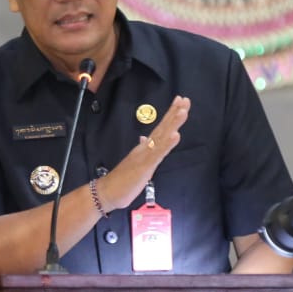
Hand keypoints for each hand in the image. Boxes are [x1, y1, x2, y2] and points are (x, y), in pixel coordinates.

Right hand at [95, 95, 189, 212]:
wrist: (107, 191)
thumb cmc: (123, 179)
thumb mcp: (136, 163)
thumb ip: (142, 150)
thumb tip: (144, 138)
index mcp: (145, 147)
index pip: (160, 128)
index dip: (171, 115)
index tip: (180, 101)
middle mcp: (145, 148)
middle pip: (162, 128)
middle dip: (174, 113)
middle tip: (185, 100)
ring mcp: (145, 155)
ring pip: (161, 137)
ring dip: (172, 124)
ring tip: (183, 112)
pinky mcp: (144, 166)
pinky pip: (157, 154)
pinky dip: (167, 144)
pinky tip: (175, 135)